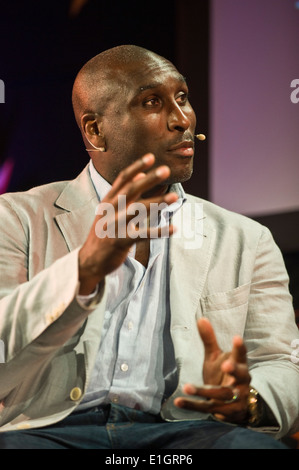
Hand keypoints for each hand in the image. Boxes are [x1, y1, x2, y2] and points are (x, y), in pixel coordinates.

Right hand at [78, 153, 177, 293]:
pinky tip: (173, 229)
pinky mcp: (120, 242)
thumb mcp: (110, 211)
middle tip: (165, 170)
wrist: (89, 261)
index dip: (136, 167)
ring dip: (157, 203)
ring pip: (137, 211)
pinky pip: (142, 235)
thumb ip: (125, 193)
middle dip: (148, 179)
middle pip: (130, 190)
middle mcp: (110, 210)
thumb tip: (141, 174)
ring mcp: (114, 226)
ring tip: (175, 196)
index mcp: (108, 201)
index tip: (151, 157)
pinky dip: (158, 232)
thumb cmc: (104, 233)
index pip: (122, 179)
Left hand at [174, 318, 250, 423]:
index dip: (239, 348)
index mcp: (239, 366)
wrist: (236, 406)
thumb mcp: (216, 357)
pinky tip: (178, 402)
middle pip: (240, 376)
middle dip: (233, 370)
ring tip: (186, 386)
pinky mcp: (224, 413)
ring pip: (221, 395)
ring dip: (203, 391)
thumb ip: (209, 340)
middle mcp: (241, 382)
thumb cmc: (224, 374)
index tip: (237, 337)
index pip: (241, 355)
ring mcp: (235, 399)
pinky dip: (192, 406)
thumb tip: (201, 318)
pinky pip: (207, 409)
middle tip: (225, 365)